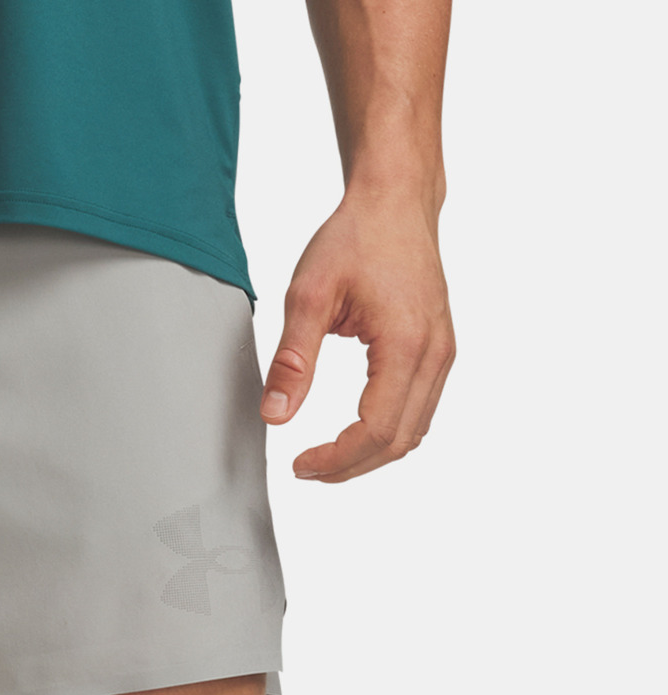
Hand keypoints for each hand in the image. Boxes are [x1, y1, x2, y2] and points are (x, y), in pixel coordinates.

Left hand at [260, 196, 454, 482]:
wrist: (395, 201)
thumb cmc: (357, 237)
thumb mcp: (309, 294)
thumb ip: (292, 360)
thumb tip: (275, 416)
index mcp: (406, 343)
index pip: (376, 429)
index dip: (337, 458)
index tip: (300, 464)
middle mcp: (435, 353)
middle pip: (399, 441)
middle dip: (351, 466)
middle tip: (307, 469)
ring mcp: (443, 353)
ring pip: (414, 432)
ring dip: (370, 455)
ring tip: (327, 458)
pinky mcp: (439, 350)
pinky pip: (420, 411)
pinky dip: (388, 433)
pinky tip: (355, 434)